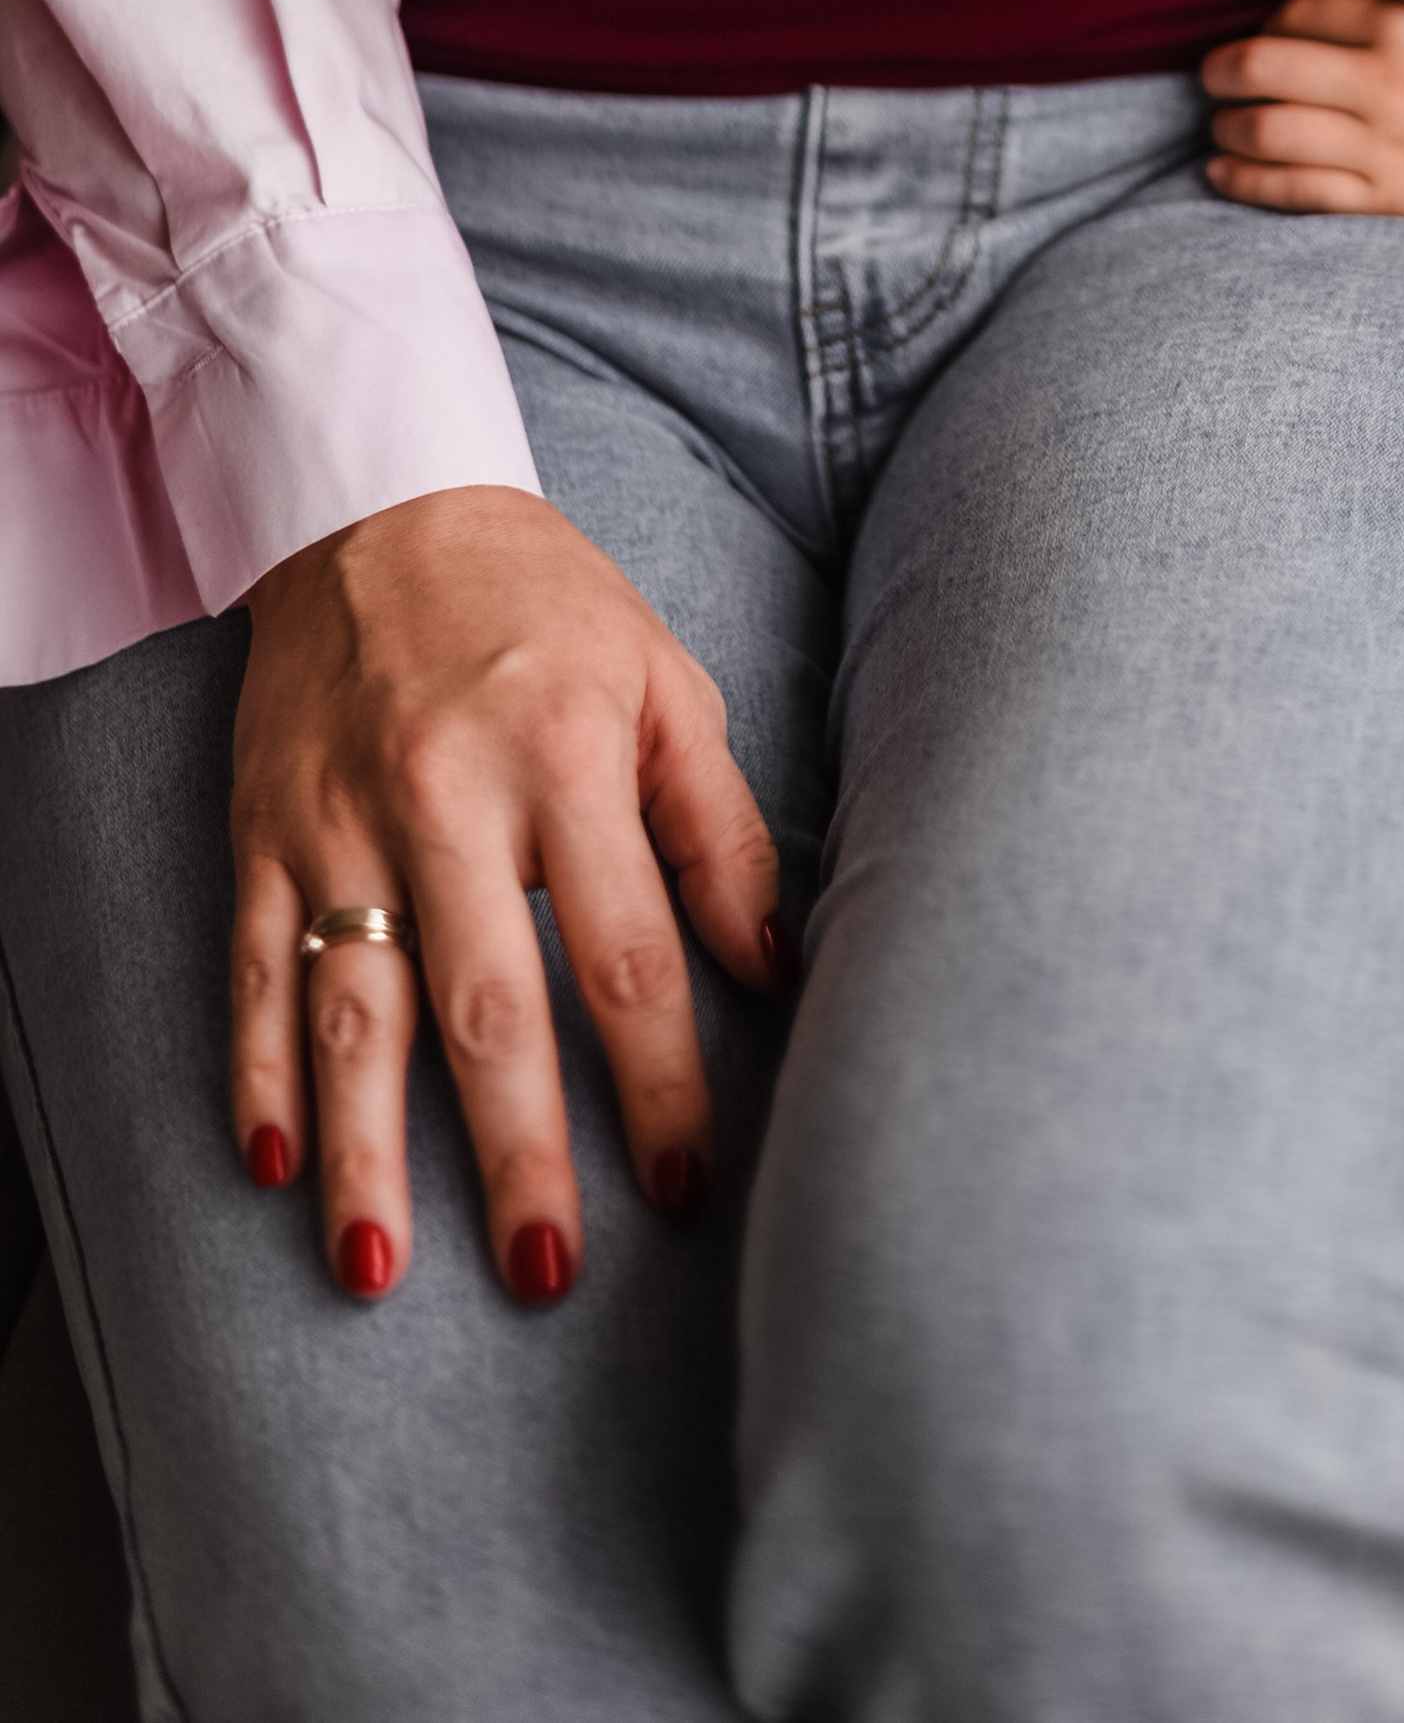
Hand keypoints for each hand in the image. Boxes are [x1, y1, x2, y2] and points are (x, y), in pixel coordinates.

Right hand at [230, 487, 784, 1306]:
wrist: (382, 502)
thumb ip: (724, 828)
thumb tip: (775, 963)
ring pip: (352, 1012)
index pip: (628, 954)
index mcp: (567, 758)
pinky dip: (255, 1075)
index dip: (661, 1082)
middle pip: (488, 1006)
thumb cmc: (548, 608)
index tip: (686, 1187)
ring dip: (363, 1152)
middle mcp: (448, 796)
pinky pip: (254, 971)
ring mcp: (341, 820)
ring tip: (377, 1273)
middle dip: (518, 1151)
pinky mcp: (263, 830)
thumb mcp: (666, 684)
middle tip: (547, 1273)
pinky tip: (267, 1169)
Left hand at [1202, 0, 1403, 231]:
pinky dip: (1245, 182)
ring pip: (1270, 132)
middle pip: (1265, 67)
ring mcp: (1384, 146)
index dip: (1270, 23)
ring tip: (1222, 124)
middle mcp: (1387, 82)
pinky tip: (1222, 172)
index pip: (1300, 11)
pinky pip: (1296, 191)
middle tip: (1213, 75)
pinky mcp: (1388, 199)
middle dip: (1222, 70)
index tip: (1267, 35)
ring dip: (1227, 126)